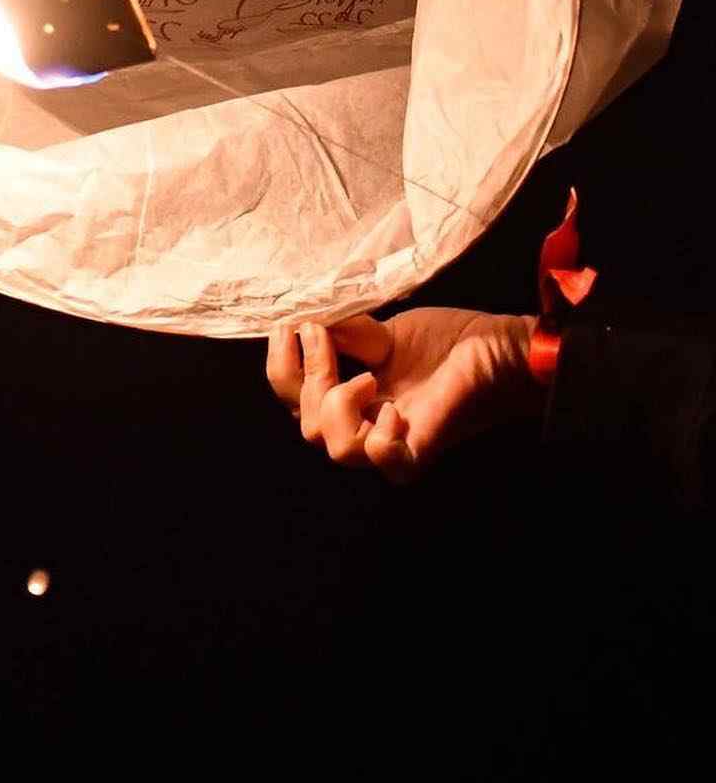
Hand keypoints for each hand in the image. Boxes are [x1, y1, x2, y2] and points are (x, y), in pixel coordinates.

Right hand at [265, 309, 544, 483]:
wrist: (500, 346)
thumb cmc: (448, 342)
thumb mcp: (383, 332)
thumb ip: (344, 336)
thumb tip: (304, 321)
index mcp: (352, 398)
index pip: (295, 399)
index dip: (282, 368)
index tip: (288, 329)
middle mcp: (368, 424)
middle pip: (309, 429)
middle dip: (308, 379)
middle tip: (325, 339)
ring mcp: (395, 439)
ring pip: (337, 449)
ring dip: (339, 406)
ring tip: (369, 377)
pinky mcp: (424, 446)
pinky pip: (387, 461)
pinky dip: (382, 437)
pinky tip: (395, 410)